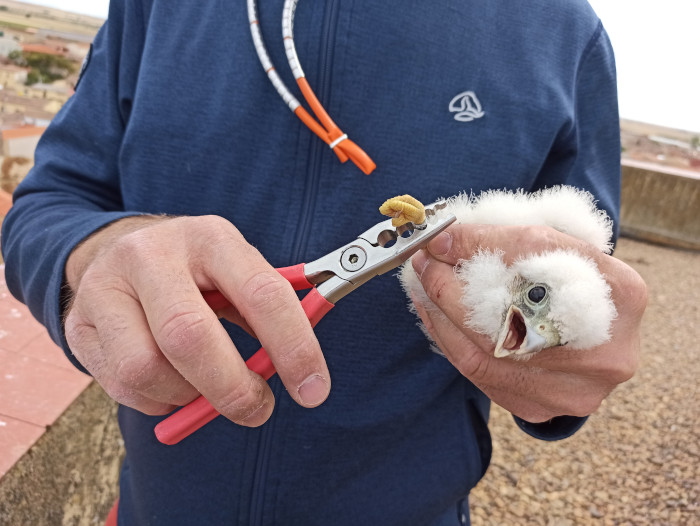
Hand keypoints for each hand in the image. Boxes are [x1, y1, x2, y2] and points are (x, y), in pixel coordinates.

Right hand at [63, 215, 330, 425]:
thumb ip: (266, 316)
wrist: (118, 251)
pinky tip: (170, 382)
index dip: (294, 347)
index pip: (261, 293)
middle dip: (233, 389)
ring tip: (205, 387)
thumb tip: (303, 374)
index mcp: (210, 238)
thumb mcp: (235, 274)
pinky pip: (122, 385)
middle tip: (258, 410)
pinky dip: (157, 400)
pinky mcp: (78, 322)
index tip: (313, 389)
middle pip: (190, 337)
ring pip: (147, 369)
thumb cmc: (195, 273)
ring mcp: (106, 286)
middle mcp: (152, 255)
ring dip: (188, 396)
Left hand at [410, 224, 646, 422]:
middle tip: (423, 264)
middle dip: (449, 289)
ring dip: (440, 317)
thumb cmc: (575, 283)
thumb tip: (443, 240)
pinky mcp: (542, 408)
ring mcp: (575, 390)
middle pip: (508, 319)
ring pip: (483, 356)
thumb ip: (502, 239)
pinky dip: (448, 341)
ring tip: (421, 288)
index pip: (542, 262)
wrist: (595, 333)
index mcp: (623, 295)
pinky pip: (479, 376)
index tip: (440, 240)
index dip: (483, 249)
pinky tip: (434, 316)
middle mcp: (607, 352)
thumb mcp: (554, 248)